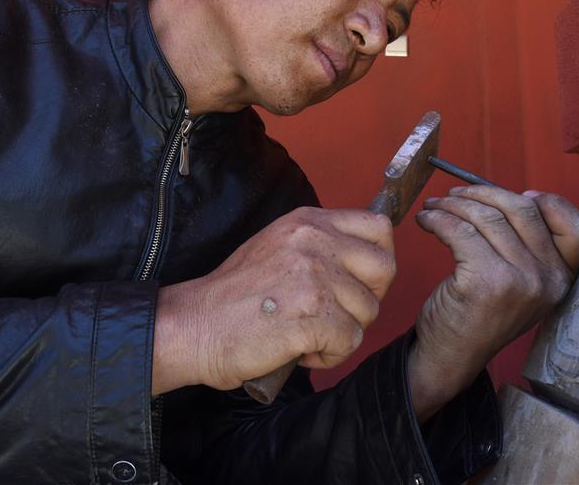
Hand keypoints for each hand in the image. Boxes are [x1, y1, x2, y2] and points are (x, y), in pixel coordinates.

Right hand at [152, 206, 395, 393]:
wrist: (193, 325)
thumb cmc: (235, 296)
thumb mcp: (280, 246)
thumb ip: (321, 245)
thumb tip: (364, 261)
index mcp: (309, 221)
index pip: (379, 228)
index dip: (377, 261)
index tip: (357, 282)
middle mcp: (315, 241)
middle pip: (385, 268)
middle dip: (368, 299)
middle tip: (337, 315)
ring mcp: (314, 276)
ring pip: (369, 311)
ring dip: (344, 332)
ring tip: (308, 334)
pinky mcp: (312, 315)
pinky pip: (350, 342)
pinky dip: (330, 356)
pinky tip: (301, 350)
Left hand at [408, 186, 578, 419]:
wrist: (451, 357)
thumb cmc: (480, 314)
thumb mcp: (522, 285)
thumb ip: (530, 248)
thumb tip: (522, 196)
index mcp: (562, 279)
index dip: (553, 204)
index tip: (519, 194)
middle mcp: (548, 280)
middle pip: (523, 210)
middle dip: (483, 194)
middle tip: (454, 196)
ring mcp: (520, 281)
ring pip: (487, 217)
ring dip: (452, 205)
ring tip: (434, 208)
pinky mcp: (486, 281)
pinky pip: (459, 231)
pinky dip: (438, 220)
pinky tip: (426, 222)